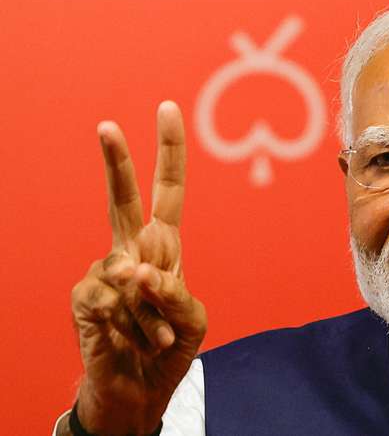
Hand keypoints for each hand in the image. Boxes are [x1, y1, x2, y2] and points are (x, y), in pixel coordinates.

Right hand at [67, 101, 206, 434]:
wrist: (139, 391)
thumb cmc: (170, 347)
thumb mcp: (192, 319)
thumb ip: (174, 292)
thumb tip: (135, 271)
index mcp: (164, 246)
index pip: (167, 192)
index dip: (169, 153)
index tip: (167, 109)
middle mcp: (131, 251)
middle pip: (123, 199)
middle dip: (117, 163)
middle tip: (106, 126)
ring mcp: (104, 273)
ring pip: (131, 273)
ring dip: (153, 312)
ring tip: (155, 337)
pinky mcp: (84, 297)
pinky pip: (115, 300)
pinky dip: (135, 324)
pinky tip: (135, 341)